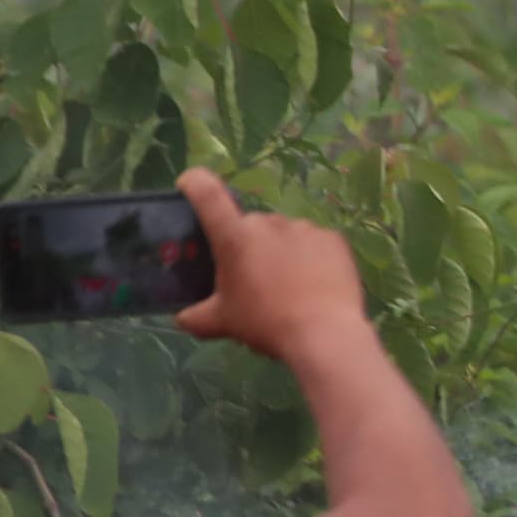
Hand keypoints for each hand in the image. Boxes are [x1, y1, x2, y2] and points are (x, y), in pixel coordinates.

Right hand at [169, 169, 374, 364]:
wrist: (324, 334)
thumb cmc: (265, 322)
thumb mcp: (221, 322)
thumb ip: (195, 317)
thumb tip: (183, 319)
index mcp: (234, 236)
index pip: (207, 193)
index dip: (195, 182)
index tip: (189, 185)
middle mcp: (268, 222)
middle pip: (248, 225)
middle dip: (245, 245)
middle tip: (250, 277)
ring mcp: (305, 228)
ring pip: (282, 233)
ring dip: (278, 250)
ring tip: (286, 284)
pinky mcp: (333, 239)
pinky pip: (313, 243)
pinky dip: (309, 257)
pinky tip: (313, 283)